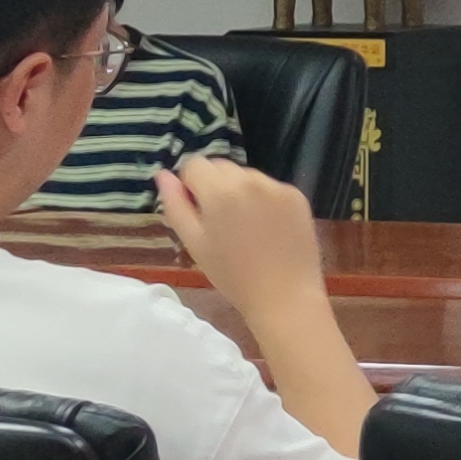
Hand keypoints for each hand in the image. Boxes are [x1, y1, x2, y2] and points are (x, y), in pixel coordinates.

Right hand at [157, 157, 322, 296]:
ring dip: (239, 191)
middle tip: (220, 223)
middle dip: (214, 186)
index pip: (195, 164)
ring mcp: (277, 186)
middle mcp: (250, 179)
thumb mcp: (194, 243)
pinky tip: (266, 228)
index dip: (190, 186)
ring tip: (245, 228)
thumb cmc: (232, 275)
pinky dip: (264, 200)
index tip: (197, 211)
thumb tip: (163, 174)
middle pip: (221, 166)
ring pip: (247, 176)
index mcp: (220, 190)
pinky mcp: (297, 195)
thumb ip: (175, 204)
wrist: (284, 295)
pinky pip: (271, 187)